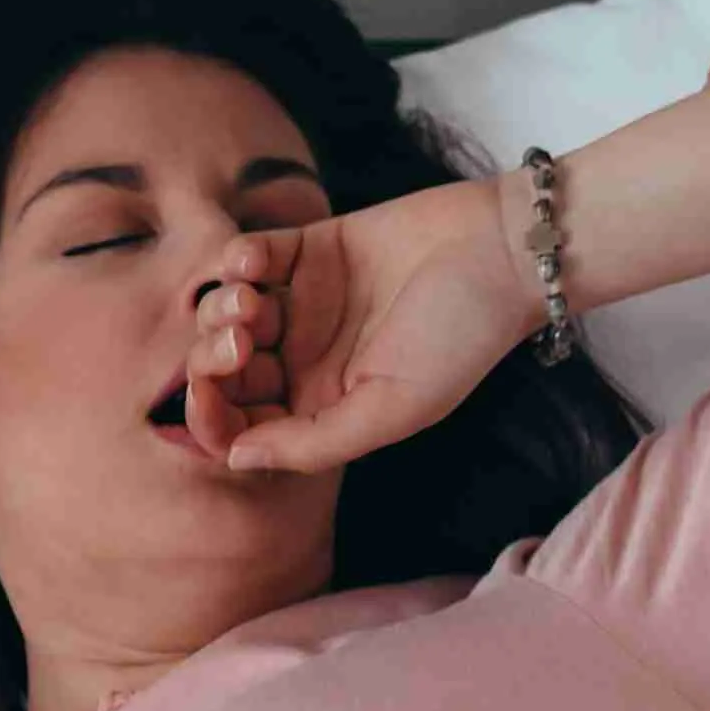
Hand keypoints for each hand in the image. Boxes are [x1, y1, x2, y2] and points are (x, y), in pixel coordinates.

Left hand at [177, 173, 545, 476]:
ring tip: (255, 299)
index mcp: (322, 408)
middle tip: (240, 341)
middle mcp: (306, 360)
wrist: (504, 250)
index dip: (210, 418)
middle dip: (210, 360)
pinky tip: (259, 261)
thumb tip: (235, 461)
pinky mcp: (309, 249)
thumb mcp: (393, 408)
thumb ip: (313, 442)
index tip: (205, 395)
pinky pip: (248, 257)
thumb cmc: (461, 339)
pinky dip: (237, 259)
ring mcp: (304, 303)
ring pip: (224, 314)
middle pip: (221, 371)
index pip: (241, 426)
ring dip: (220, 309)